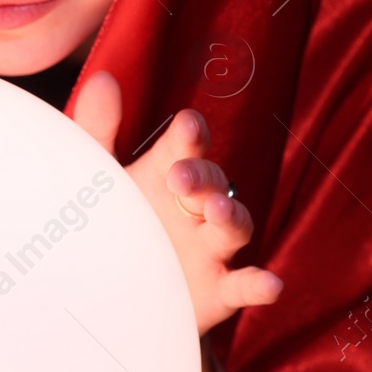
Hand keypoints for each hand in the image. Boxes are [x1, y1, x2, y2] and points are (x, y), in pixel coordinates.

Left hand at [72, 70, 282, 335]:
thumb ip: (99, 130)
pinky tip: (271, 283)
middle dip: (201, 177)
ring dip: (230, 218)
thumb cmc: (115, 221)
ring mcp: (211, 247)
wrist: (114, 293)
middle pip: (210, 184)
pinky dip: (260, 284)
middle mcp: (196, 206)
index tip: (187, 126)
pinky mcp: (220, 289)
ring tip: (218, 213)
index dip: (188, 137)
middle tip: (181, 176)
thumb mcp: (101, 177)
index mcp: (169, 173)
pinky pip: (244, 285)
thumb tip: (103, 77)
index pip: (183, 147)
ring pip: (232, 227)